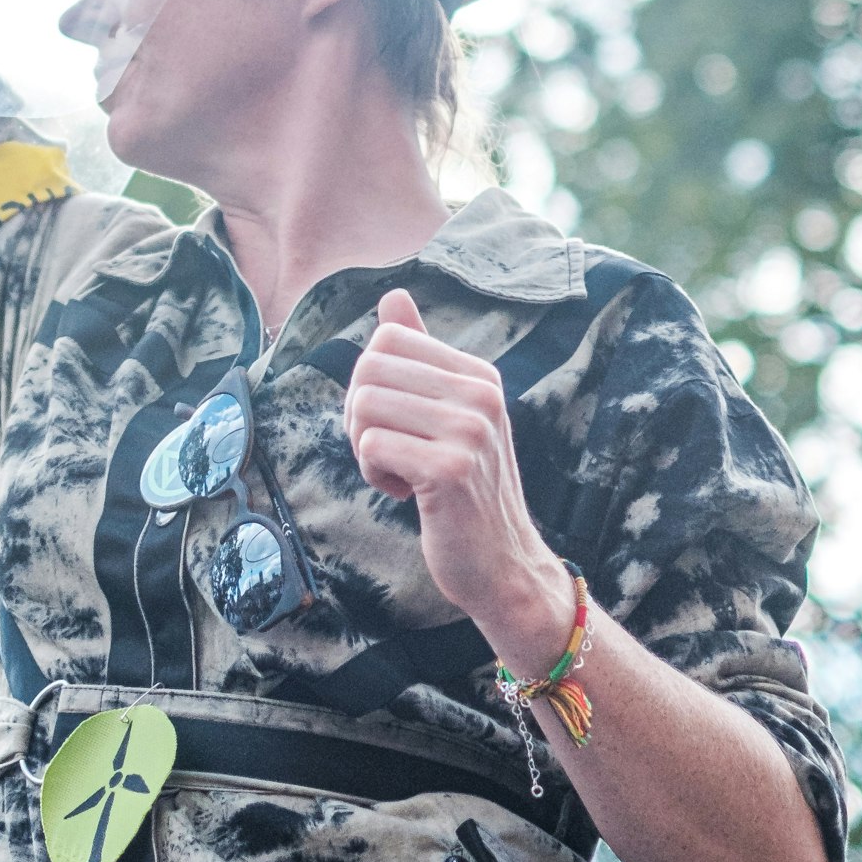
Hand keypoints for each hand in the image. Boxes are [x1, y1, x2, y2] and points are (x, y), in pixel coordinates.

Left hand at [343, 288, 572, 668]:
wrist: (502, 564)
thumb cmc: (466, 490)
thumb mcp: (450, 416)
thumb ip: (422, 357)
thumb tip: (393, 297)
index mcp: (478, 375)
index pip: (388, 338)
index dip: (371, 381)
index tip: (394, 421)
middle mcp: (480, 394)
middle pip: (369, 368)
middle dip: (359, 415)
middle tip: (387, 452)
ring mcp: (469, 431)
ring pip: (364, 406)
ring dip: (365, 448)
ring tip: (399, 472)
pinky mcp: (449, 470)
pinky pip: (371, 447)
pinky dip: (373, 474)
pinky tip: (405, 493)